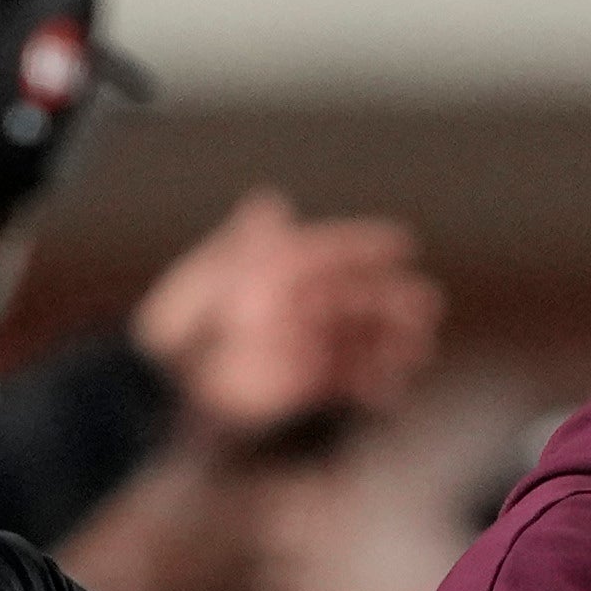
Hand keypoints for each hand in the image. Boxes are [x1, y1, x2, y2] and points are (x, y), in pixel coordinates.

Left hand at [128, 190, 441, 442]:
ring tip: (419, 348)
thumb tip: (272, 202)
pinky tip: (390, 388)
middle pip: (356, 299)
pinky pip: (348, 381)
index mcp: (278, 271)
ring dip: (392, 342)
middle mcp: (296, 306)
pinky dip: (372, 384)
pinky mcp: (302, 386)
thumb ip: (251, 244)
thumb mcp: (217, 276)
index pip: (331, 251)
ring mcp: (302, 346)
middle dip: (392, 301)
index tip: (402, 242)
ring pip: (360, 340)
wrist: (165, 385)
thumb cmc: (184, 324)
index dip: (366, 245)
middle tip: (425, 304)